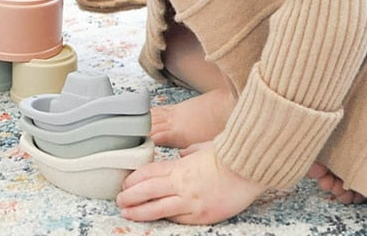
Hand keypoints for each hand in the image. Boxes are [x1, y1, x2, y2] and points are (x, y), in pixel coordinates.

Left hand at [117, 144, 266, 224]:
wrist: (247, 168)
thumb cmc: (227, 155)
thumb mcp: (201, 148)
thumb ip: (188, 153)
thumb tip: (181, 154)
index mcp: (179, 166)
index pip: (149, 172)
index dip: (134, 178)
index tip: (124, 182)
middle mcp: (181, 184)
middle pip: (147, 190)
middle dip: (130, 195)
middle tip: (119, 199)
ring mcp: (191, 201)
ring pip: (158, 207)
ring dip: (140, 210)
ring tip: (127, 211)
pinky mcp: (202, 215)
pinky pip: (179, 218)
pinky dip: (166, 217)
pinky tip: (155, 218)